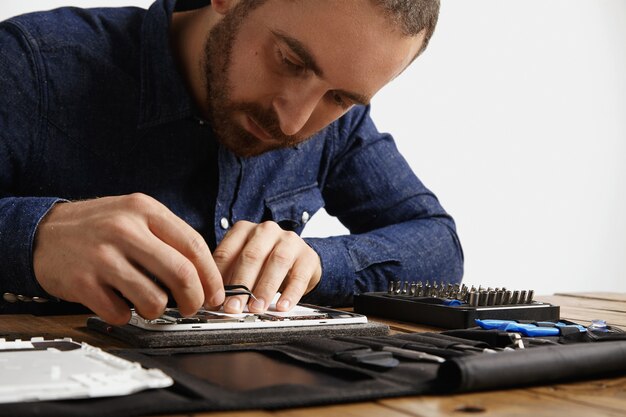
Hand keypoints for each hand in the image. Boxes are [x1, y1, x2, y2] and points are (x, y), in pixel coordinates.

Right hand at [33, 193, 224, 324]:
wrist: (43, 232)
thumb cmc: (98, 226)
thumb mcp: (135, 215)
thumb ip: (168, 237)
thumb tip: (204, 273)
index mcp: (144, 210)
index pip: (194, 245)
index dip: (211, 276)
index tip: (215, 293)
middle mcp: (125, 229)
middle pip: (181, 274)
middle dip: (195, 300)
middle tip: (193, 308)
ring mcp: (102, 256)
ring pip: (154, 299)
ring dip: (159, 310)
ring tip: (150, 304)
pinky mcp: (82, 282)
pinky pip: (119, 312)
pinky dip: (125, 315)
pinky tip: (119, 303)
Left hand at [213, 220, 320, 313]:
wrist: (300, 261)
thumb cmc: (265, 264)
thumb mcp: (244, 265)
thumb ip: (228, 276)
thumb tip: (212, 300)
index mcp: (244, 230)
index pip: (227, 252)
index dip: (219, 278)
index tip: (215, 300)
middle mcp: (267, 230)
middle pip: (251, 256)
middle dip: (241, 285)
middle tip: (233, 307)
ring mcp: (290, 240)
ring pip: (276, 262)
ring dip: (265, 288)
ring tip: (257, 308)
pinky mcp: (308, 256)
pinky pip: (299, 275)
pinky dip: (290, 293)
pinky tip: (282, 306)